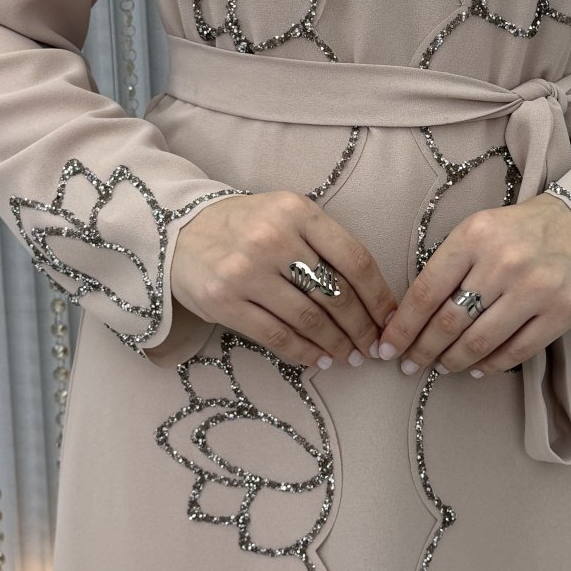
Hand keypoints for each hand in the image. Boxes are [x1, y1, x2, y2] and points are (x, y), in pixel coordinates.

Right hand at [170, 190, 398, 371]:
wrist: (179, 229)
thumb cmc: (246, 226)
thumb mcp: (286, 215)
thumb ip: (324, 243)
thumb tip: (370, 297)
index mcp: (297, 211)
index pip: (353, 259)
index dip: (378, 296)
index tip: (390, 319)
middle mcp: (273, 239)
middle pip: (334, 294)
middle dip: (361, 327)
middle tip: (373, 347)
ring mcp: (246, 271)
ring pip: (308, 319)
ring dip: (336, 344)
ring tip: (350, 356)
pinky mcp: (225, 302)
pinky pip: (276, 335)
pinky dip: (303, 352)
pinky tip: (318, 359)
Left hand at [377, 192, 570, 377]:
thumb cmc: (524, 229)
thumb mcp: (481, 229)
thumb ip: (450, 265)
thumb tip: (412, 315)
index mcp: (474, 236)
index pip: (426, 292)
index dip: (402, 327)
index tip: (387, 349)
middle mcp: (503, 262)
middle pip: (448, 322)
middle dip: (422, 351)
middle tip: (409, 364)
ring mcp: (535, 289)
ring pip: (479, 342)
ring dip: (452, 362)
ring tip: (441, 367)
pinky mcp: (562, 312)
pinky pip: (515, 352)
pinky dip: (489, 365)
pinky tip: (475, 367)